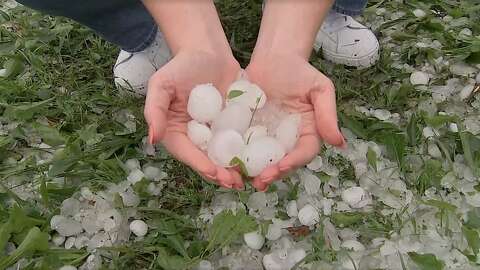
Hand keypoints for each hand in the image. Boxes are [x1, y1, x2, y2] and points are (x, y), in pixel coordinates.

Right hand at [144, 50, 244, 189]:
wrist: (207, 51)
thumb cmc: (181, 66)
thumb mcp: (161, 84)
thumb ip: (154, 110)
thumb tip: (153, 139)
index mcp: (177, 132)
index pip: (188, 153)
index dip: (200, 165)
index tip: (214, 173)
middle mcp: (196, 138)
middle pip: (207, 160)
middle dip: (220, 174)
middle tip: (234, 182)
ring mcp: (216, 134)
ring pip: (225, 157)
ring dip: (235, 169)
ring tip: (247, 178)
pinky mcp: (233, 126)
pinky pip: (241, 142)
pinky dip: (249, 153)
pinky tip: (260, 161)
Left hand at [246, 53, 345, 190]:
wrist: (274, 57)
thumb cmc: (300, 71)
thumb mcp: (320, 89)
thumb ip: (328, 115)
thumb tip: (340, 144)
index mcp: (308, 132)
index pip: (304, 153)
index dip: (294, 162)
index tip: (282, 166)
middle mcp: (288, 139)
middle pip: (283, 162)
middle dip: (273, 174)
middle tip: (260, 181)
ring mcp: (268, 137)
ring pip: (263, 160)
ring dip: (255, 172)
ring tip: (244, 179)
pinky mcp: (249, 131)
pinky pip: (245, 147)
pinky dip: (239, 157)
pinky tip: (230, 163)